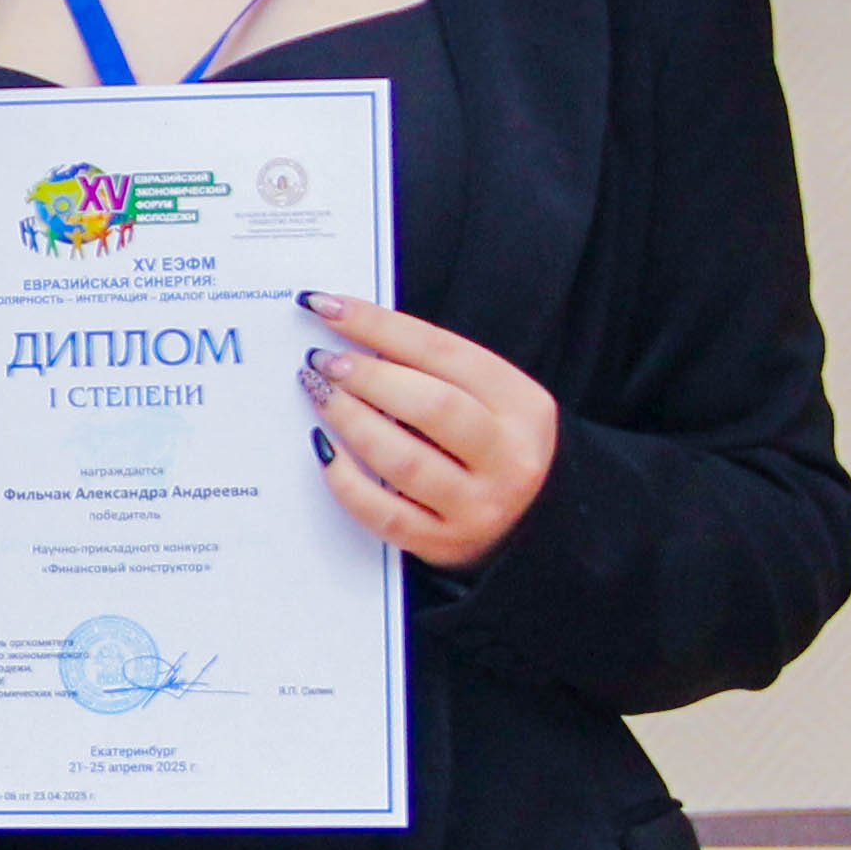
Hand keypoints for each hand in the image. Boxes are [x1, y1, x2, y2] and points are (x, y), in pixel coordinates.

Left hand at [300, 290, 556, 572]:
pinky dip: (345, 480)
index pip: (444, 353)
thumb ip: (434, 370)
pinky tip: (323, 450)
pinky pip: (384, 514)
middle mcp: (509, 458)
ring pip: (404, 462)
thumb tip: (349, 332)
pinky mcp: (444, 543)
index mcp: (523, 406)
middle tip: (322, 360)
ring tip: (318, 394)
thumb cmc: (488, 445)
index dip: (379, 325)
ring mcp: (478, 506)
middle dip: (367, 377)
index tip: (326, 306)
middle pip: (432, 407)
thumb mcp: (488, 399)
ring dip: (351, 421)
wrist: (532, 524)